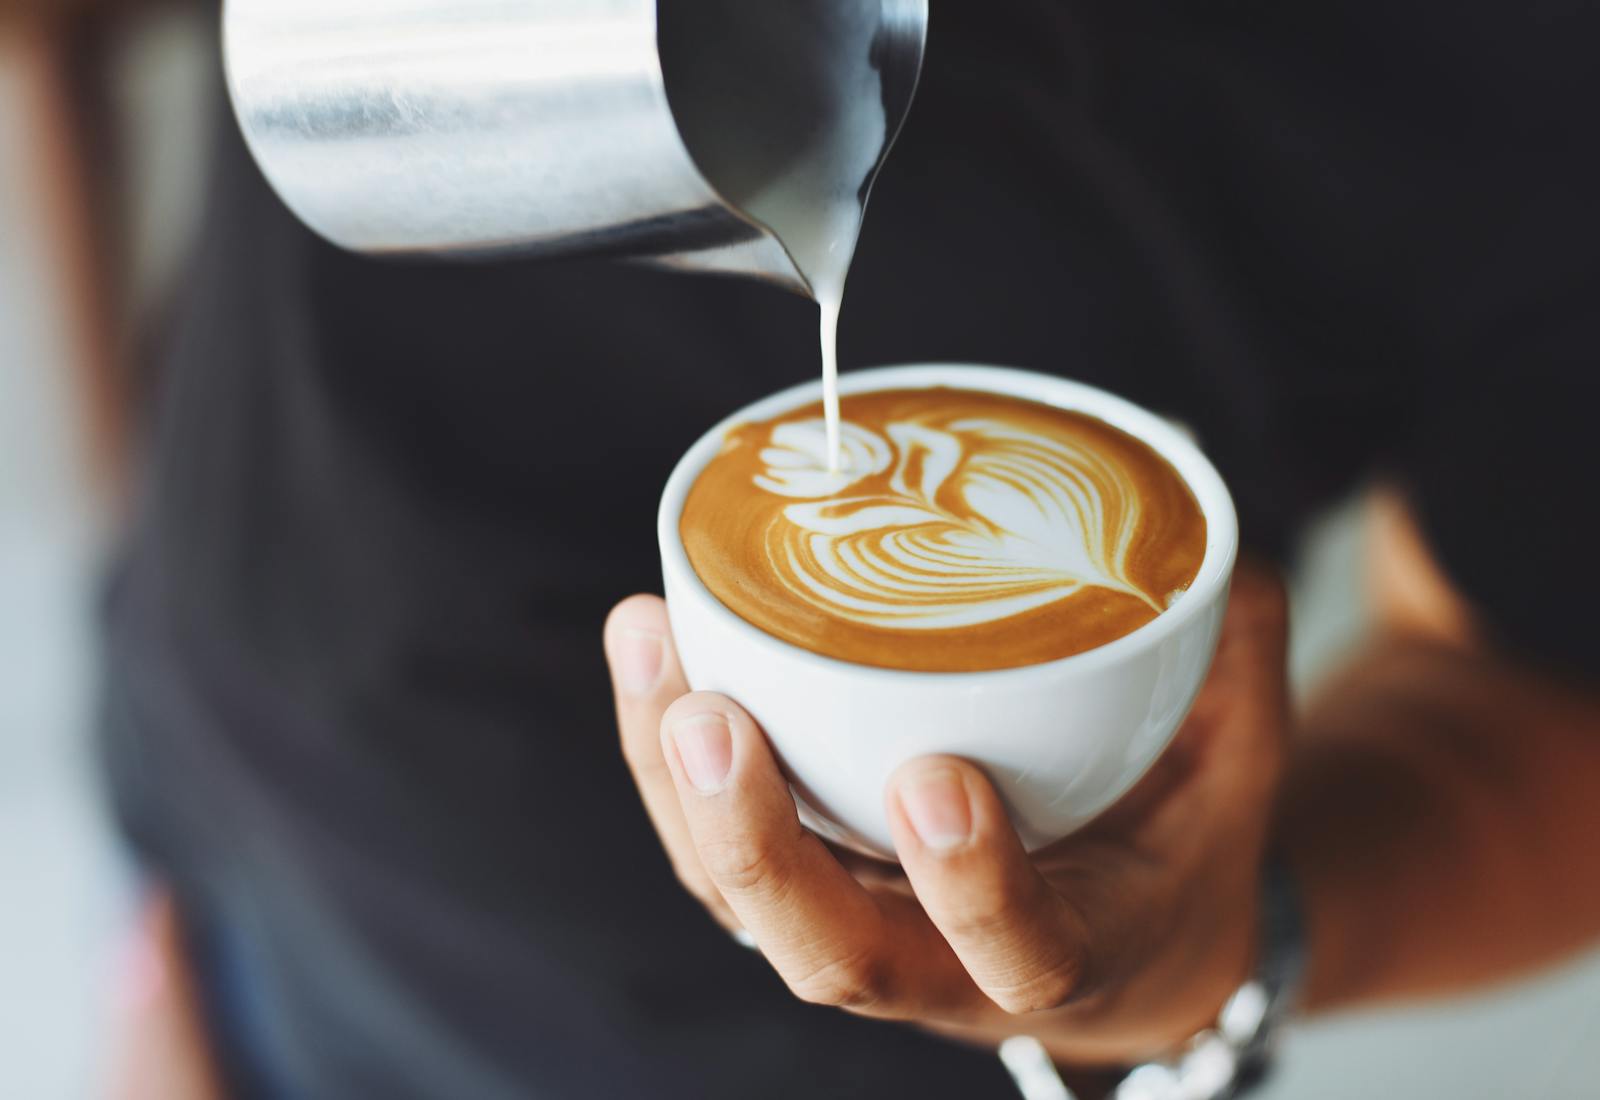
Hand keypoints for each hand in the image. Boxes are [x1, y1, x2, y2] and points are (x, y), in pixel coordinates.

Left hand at [605, 565, 1288, 1063]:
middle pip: (829, 955)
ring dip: (676, 783)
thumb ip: (1232, 654)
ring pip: (740, 898)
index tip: (938, 780)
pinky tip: (650, 642)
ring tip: (651, 641)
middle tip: (713, 720)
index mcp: (1072, 955)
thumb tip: (1206, 518)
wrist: (1123, 940)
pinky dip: (665, 752)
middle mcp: (943, 967)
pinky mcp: (806, 881)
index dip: (973, 887)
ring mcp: (859, 926)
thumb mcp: (1238, 766)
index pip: (1019, 956)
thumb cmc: (1176, 847)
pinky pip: (712, 845)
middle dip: (757, 843)